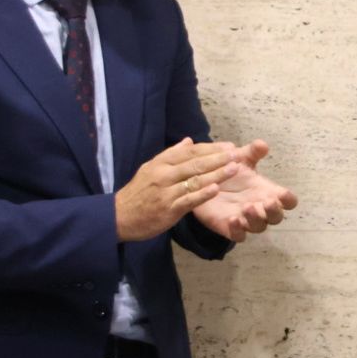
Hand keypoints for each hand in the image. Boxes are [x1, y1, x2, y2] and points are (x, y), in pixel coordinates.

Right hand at [114, 138, 241, 241]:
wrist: (119, 216)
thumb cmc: (138, 193)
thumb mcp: (150, 168)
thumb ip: (171, 155)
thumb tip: (189, 141)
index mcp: (161, 163)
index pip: (190, 152)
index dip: (211, 148)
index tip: (229, 146)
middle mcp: (164, 175)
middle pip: (195, 163)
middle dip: (218, 158)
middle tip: (237, 154)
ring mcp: (166, 192)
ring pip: (194, 180)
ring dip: (216, 174)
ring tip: (234, 169)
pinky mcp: (168, 209)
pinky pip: (188, 200)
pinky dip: (202, 194)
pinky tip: (216, 189)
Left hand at [189, 139, 297, 243]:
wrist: (202, 182)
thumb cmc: (228, 173)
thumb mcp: (240, 159)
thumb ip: (252, 152)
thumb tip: (262, 144)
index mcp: (267, 192)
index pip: (286, 200)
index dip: (289, 200)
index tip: (284, 195)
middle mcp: (259, 208)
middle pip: (276, 217)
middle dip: (274, 211)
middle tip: (267, 202)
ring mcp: (246, 220)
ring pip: (259, 227)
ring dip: (256, 219)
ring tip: (247, 207)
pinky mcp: (229, 228)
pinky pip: (238, 236)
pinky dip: (238, 230)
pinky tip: (233, 219)